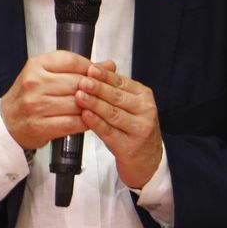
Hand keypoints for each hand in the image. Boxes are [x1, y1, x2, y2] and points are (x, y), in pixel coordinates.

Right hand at [0, 51, 93, 150]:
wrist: (7, 122)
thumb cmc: (29, 96)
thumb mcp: (46, 74)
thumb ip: (76, 69)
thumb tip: (109, 65)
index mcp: (36, 65)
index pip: (71, 60)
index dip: (90, 67)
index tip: (98, 74)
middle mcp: (34, 83)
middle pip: (77, 82)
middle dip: (94, 89)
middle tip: (103, 93)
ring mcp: (36, 105)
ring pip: (77, 103)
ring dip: (91, 107)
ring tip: (96, 107)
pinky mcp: (40, 126)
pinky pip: (73, 123)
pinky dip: (85, 122)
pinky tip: (87, 120)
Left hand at [77, 61, 163, 188]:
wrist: (147, 160)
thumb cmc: (133, 128)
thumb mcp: (129, 105)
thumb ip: (114, 87)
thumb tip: (97, 67)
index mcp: (144, 96)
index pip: (122, 82)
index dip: (104, 76)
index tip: (90, 69)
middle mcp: (145, 111)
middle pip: (117, 97)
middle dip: (98, 88)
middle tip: (82, 81)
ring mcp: (139, 130)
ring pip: (113, 114)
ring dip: (95, 104)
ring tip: (79, 96)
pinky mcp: (129, 147)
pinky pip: (109, 132)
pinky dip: (96, 123)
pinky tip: (85, 116)